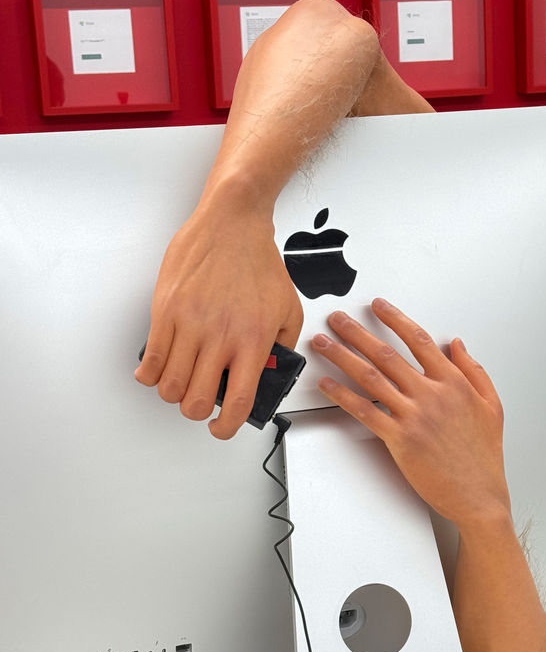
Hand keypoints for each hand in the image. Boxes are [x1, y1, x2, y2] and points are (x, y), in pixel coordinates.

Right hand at [134, 204, 303, 439]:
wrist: (232, 223)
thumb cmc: (259, 263)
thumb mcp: (289, 309)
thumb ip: (282, 347)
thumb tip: (268, 374)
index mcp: (253, 341)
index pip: (239, 401)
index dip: (226, 426)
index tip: (222, 428)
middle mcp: (220, 336)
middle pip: (196, 401)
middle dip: (197, 411)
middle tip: (201, 401)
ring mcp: (190, 324)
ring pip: (169, 385)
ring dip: (174, 394)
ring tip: (183, 384)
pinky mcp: (166, 310)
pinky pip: (150, 358)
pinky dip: (150, 374)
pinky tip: (159, 370)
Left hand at [311, 300, 509, 529]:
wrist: (479, 495)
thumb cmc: (484, 456)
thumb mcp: (492, 406)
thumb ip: (474, 371)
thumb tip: (457, 346)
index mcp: (454, 383)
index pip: (419, 340)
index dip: (396, 319)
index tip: (379, 307)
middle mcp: (432, 395)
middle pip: (387, 353)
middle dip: (357, 332)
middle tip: (338, 319)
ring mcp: (414, 416)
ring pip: (370, 377)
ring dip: (342, 356)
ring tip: (324, 343)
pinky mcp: (399, 439)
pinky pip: (364, 411)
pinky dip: (342, 395)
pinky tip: (327, 384)